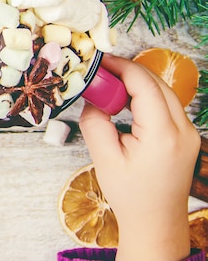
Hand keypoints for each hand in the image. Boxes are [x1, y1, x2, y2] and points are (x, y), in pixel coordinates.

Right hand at [79, 54, 199, 260]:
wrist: (155, 222)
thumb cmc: (130, 195)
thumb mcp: (104, 158)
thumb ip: (95, 122)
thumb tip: (93, 97)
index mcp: (162, 135)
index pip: (144, 85)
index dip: (120, 67)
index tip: (99, 61)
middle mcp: (183, 130)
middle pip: (156, 83)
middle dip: (127, 72)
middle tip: (99, 73)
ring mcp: (189, 133)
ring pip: (163, 92)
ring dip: (136, 83)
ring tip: (108, 87)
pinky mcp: (186, 136)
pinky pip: (166, 105)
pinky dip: (145, 96)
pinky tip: (125, 102)